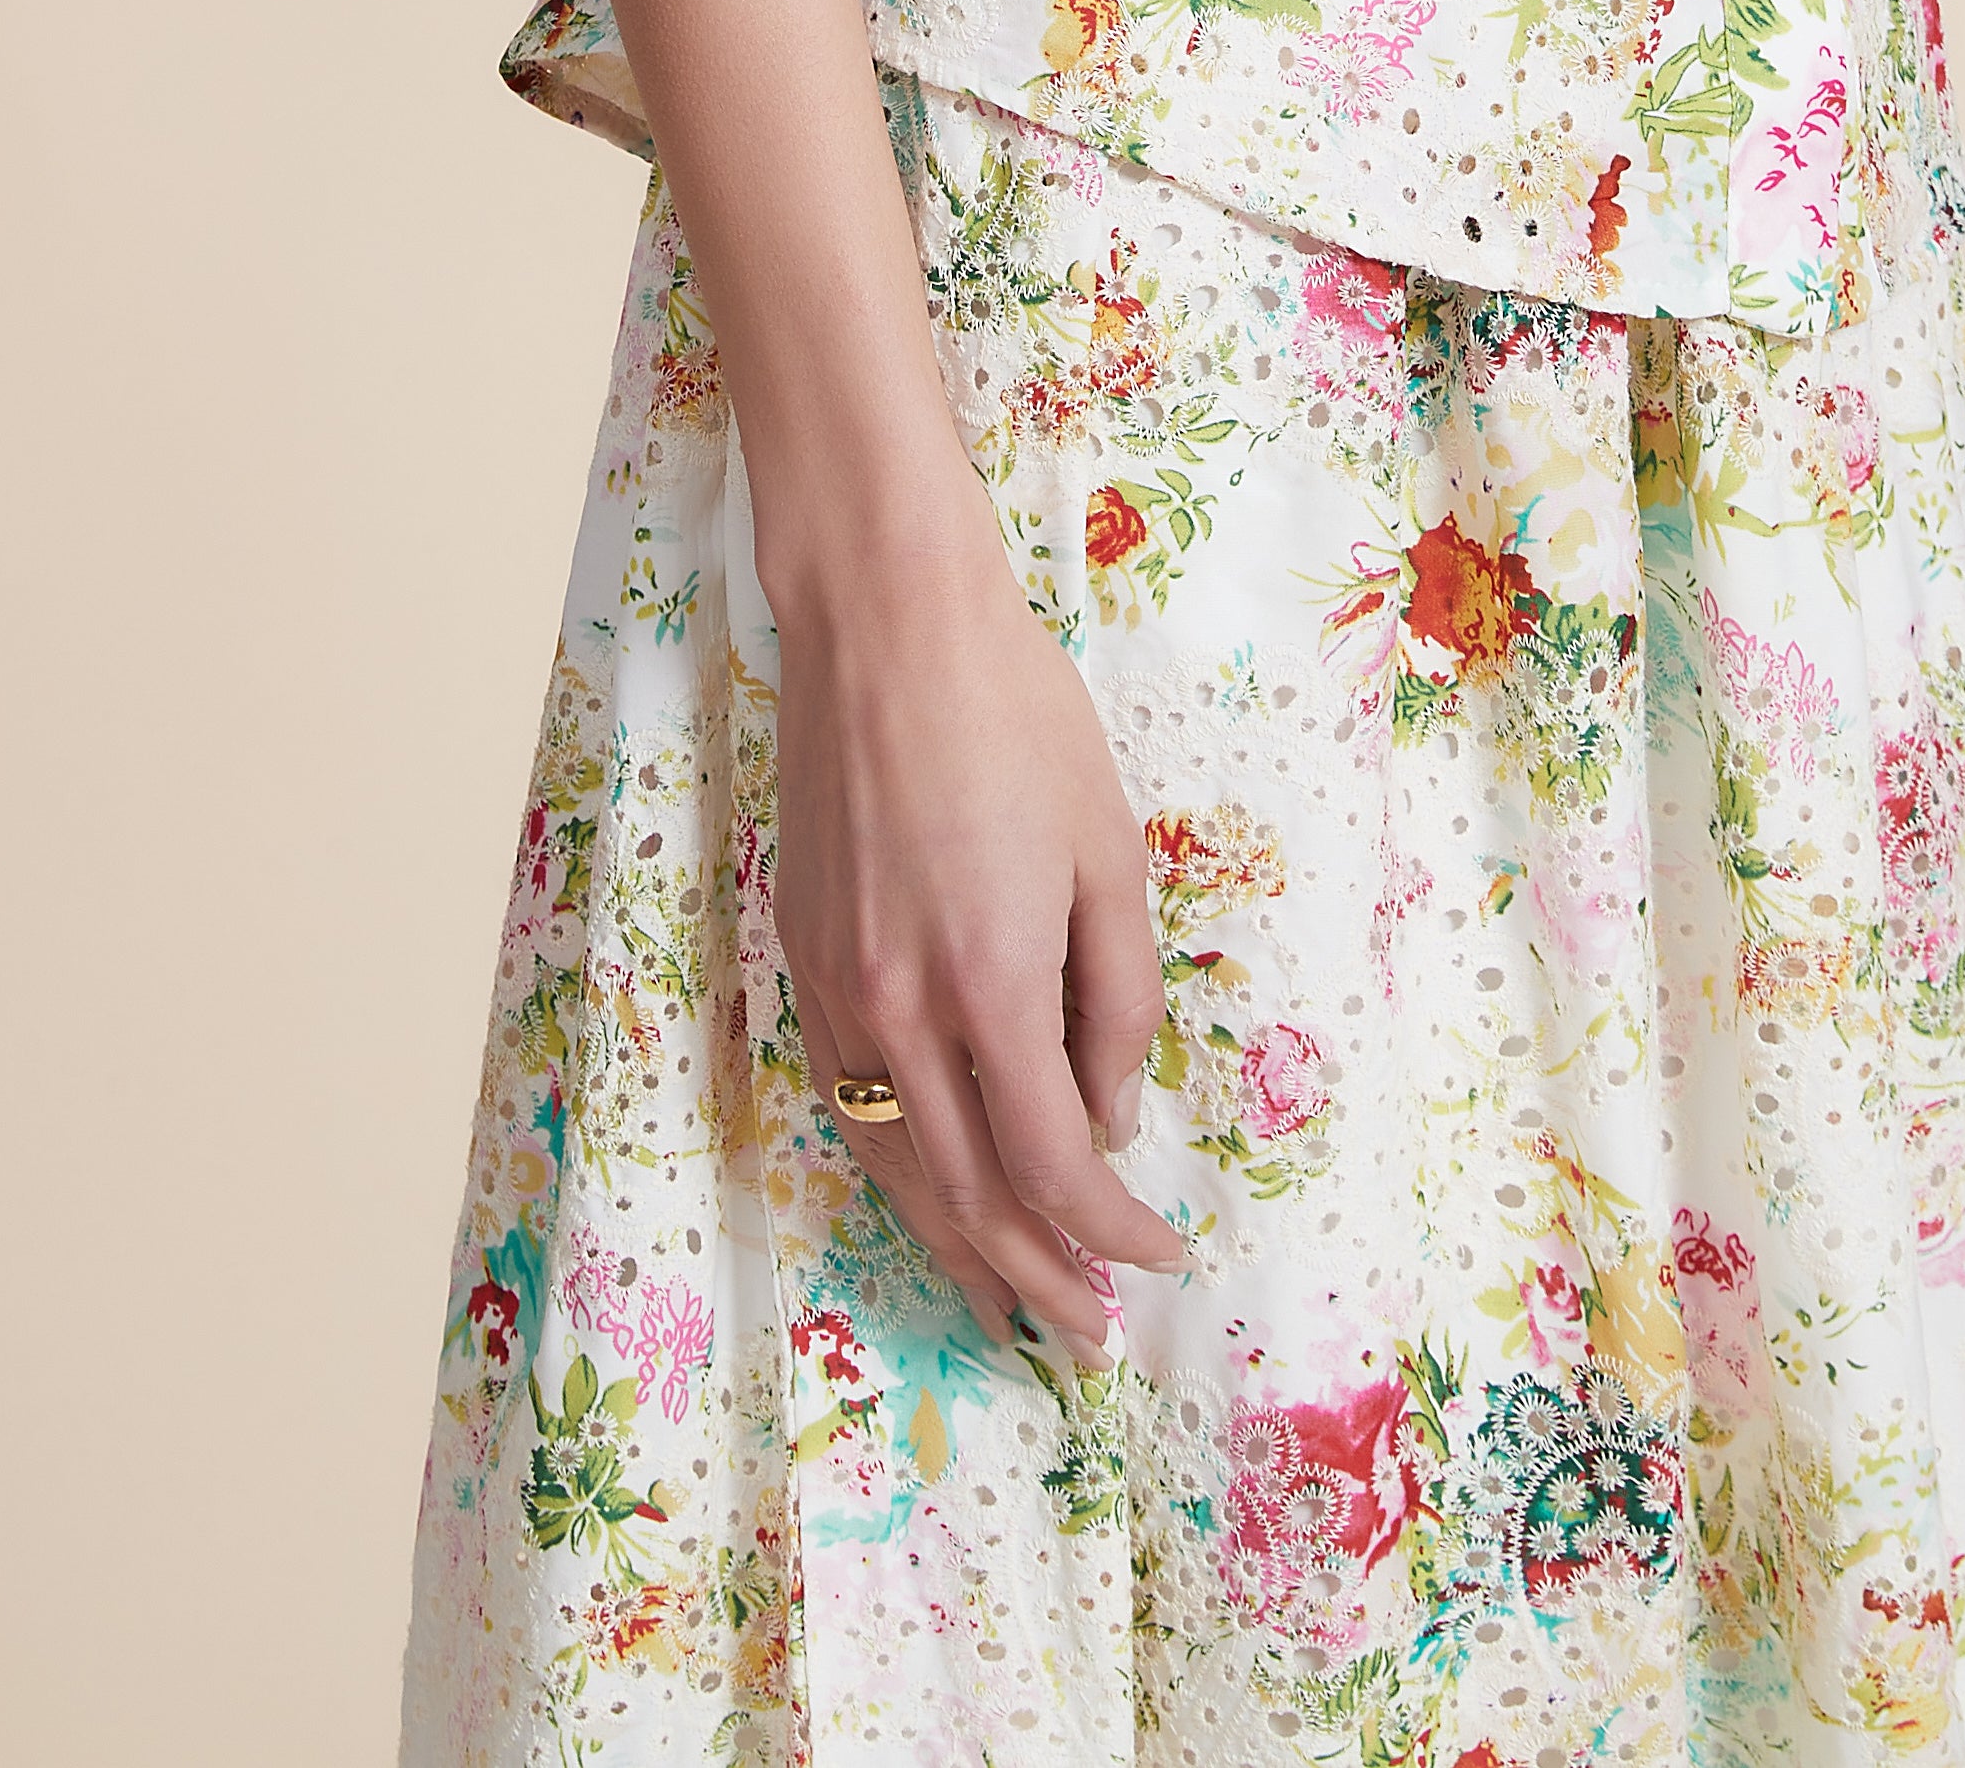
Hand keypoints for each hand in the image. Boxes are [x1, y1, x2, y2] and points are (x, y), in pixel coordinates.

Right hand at [771, 470, 1186, 1349]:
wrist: (886, 628)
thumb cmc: (1016, 718)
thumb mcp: (1109, 855)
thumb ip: (1117, 1000)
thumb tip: (1111, 1117)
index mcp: (991, 985)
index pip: (1052, 1169)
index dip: (1110, 1235)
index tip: (1161, 1261)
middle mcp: (900, 1011)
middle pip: (969, 1198)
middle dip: (1037, 1277)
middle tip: (1088, 1336)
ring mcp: (837, 992)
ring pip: (897, 1168)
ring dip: (960, 1248)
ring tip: (1011, 1303)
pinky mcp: (803, 962)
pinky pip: (852, 1106)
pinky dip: (901, 1171)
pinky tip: (937, 1193)